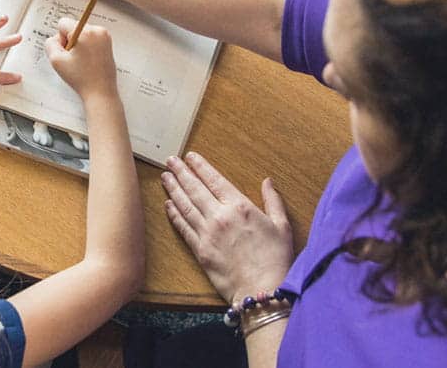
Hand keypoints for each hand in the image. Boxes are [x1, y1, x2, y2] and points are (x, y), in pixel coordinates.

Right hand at [44, 18, 116, 99]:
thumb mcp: (56, 60)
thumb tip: (55, 38)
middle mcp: (98, 30)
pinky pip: (90, 37)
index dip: (60, 38)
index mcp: (85, 32)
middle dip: (70, 40)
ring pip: (81, 32)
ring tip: (82, 60)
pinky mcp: (107, 42)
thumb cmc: (81, 78)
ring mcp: (105, 36)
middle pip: (73, 26)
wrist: (100, 91)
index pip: (63, 22)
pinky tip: (88, 60)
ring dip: (78, 44)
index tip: (67, 51)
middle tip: (74, 58)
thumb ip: (50, 44)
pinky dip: (86, 46)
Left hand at [162, 152, 293, 304]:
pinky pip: (183, 228)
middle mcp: (220, 216)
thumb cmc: (275, 259)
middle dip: (181, 172)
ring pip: (185, 206)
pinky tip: (168, 205)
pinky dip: (174, 214)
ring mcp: (207, 234)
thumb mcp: (282, 226)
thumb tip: (267, 181)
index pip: (215, 180)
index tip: (190, 157)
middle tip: (170, 161)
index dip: (200, 166)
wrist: (262, 289)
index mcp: (240, 207)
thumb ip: (273, 201)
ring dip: (173, 189)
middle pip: (195, 189)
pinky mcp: (200, 250)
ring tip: (165, 177)